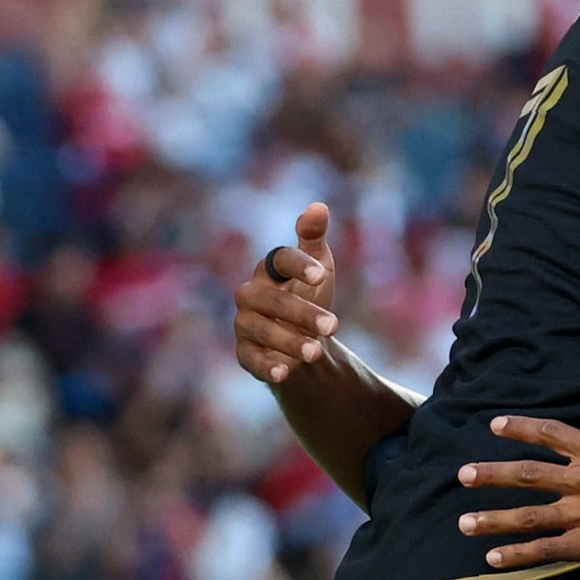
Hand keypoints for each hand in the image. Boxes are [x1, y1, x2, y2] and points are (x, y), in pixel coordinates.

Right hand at [234, 203, 338, 386]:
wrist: (305, 337)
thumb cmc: (309, 294)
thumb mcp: (319, 266)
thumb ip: (314, 238)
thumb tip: (318, 206)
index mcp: (270, 268)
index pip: (280, 259)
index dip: (300, 266)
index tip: (322, 276)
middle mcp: (252, 293)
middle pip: (270, 300)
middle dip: (301, 313)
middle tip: (334, 326)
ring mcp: (245, 323)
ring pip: (261, 330)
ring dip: (288, 341)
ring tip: (316, 351)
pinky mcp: (245, 353)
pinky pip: (250, 359)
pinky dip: (266, 366)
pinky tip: (284, 373)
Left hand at [457, 417, 579, 574]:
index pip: (552, 434)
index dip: (521, 428)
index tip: (495, 424)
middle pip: (527, 475)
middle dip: (492, 475)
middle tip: (462, 475)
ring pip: (527, 516)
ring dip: (492, 519)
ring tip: (463, 522)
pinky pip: (544, 551)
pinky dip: (516, 555)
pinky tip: (492, 559)